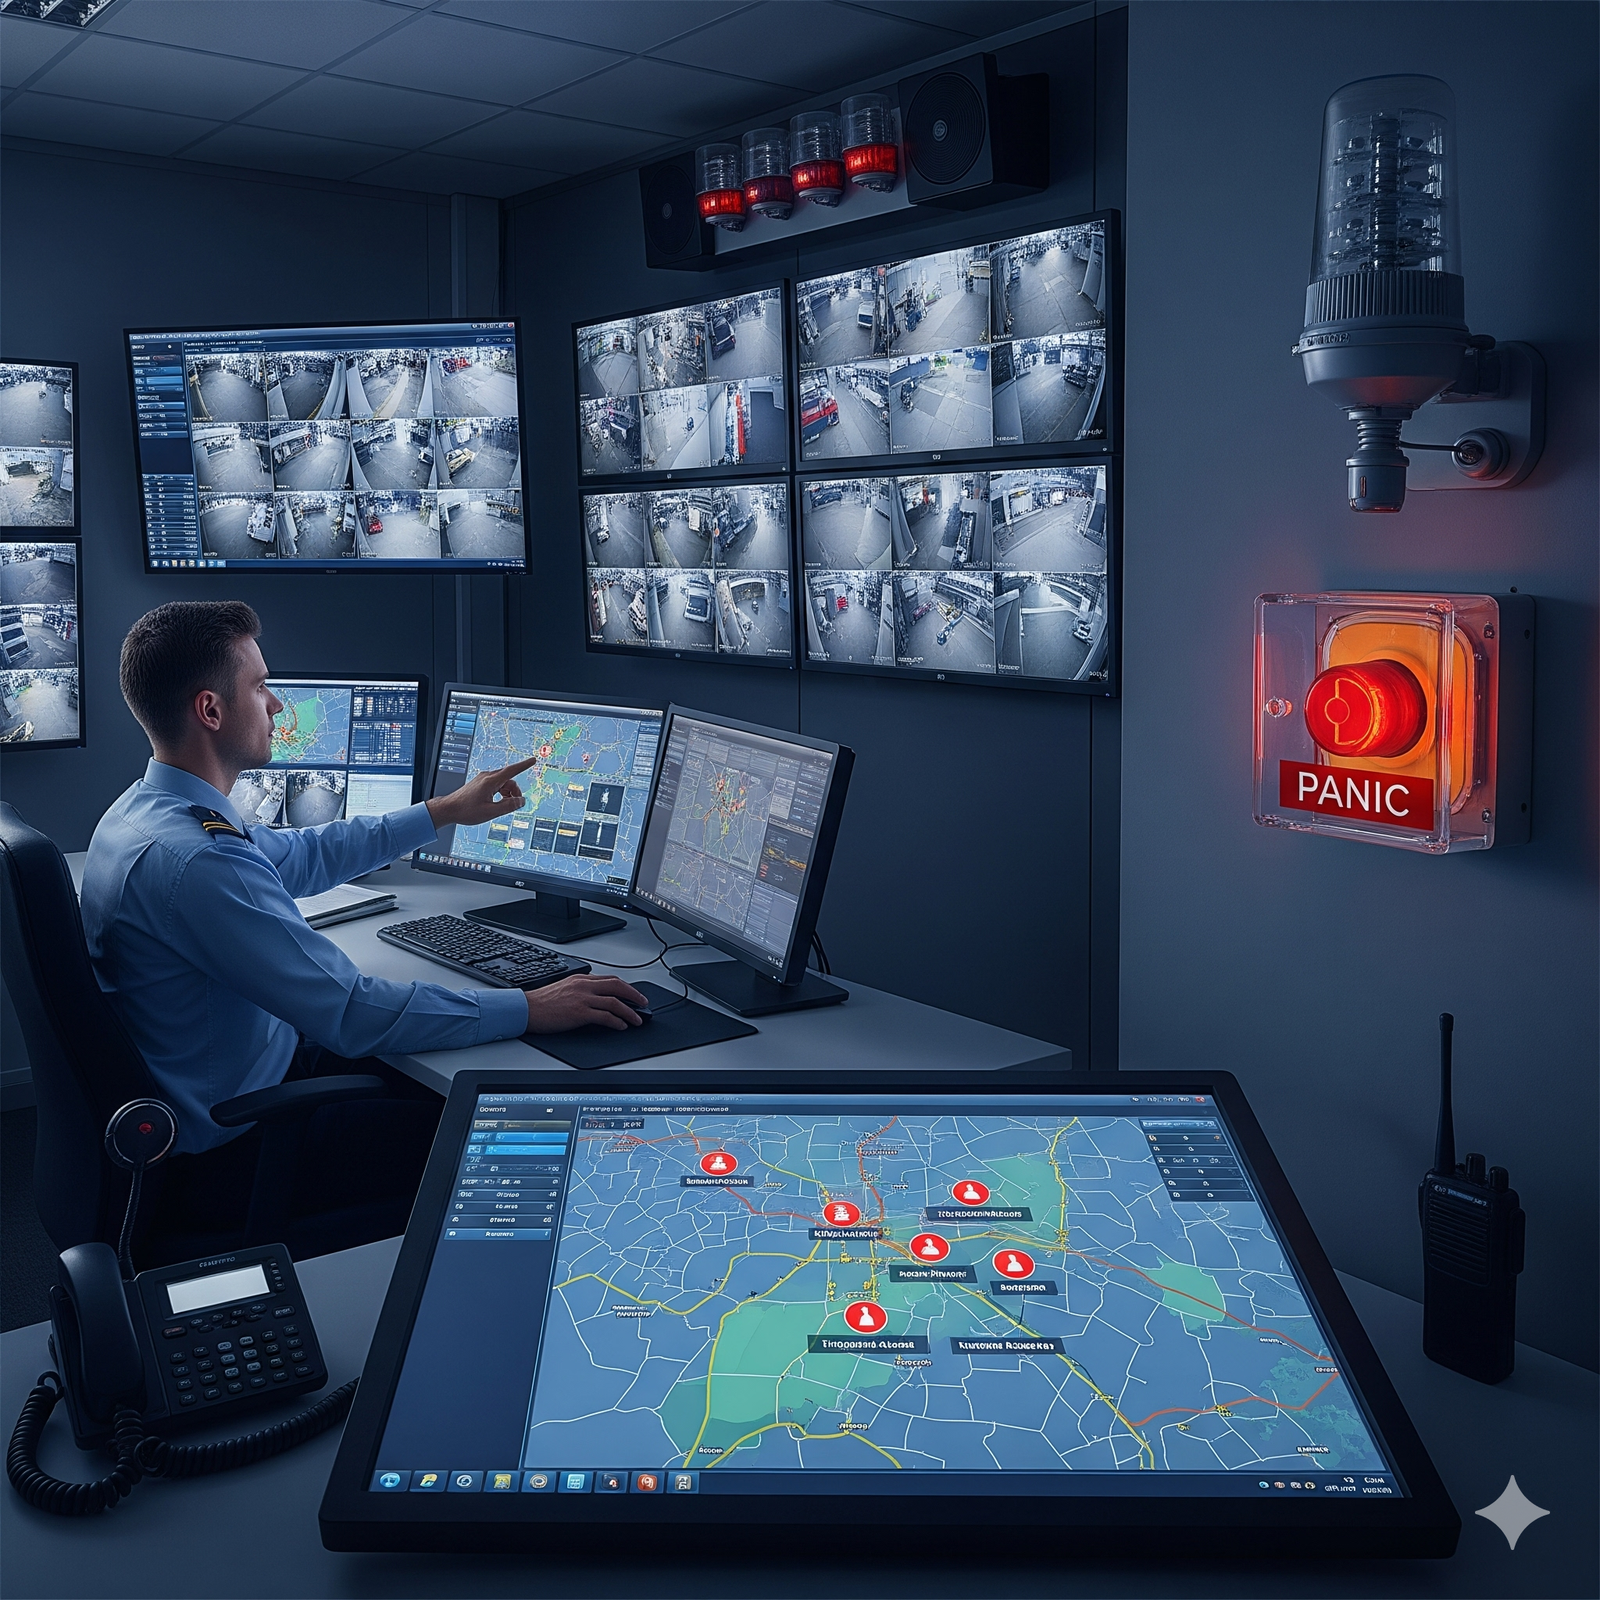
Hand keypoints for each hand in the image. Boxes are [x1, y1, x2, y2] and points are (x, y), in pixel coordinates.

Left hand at [426, 757, 537, 828]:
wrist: (449, 809)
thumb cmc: (466, 810)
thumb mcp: (491, 812)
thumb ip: (508, 806)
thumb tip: (521, 801)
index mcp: (490, 782)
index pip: (511, 771)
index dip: (524, 765)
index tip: (533, 760)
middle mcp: (487, 777)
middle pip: (508, 779)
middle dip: (515, 790)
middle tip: (516, 803)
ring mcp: (482, 780)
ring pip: (503, 782)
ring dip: (508, 792)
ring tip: (505, 805)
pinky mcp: (480, 783)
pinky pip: (496, 784)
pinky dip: (501, 792)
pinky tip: (498, 802)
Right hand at [525, 974, 649, 1032]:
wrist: (526, 1009)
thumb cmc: (541, 1002)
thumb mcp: (564, 988)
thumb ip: (581, 990)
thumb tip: (595, 998)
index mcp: (581, 978)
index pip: (610, 980)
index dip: (626, 987)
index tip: (633, 994)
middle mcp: (584, 985)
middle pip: (617, 986)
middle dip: (634, 995)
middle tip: (643, 1003)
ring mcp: (583, 998)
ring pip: (615, 1001)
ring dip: (630, 1011)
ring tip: (637, 1019)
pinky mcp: (580, 1013)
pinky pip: (605, 1016)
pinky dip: (617, 1021)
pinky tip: (622, 1026)